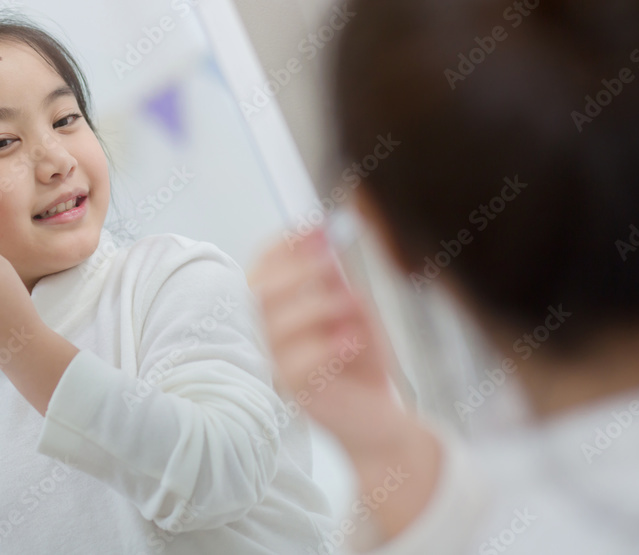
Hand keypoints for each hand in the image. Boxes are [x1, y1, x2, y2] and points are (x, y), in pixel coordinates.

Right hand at [250, 227, 442, 540]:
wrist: (379, 413)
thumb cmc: (361, 358)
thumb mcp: (354, 308)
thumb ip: (336, 279)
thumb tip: (326, 240)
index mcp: (275, 309)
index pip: (262, 268)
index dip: (284, 244)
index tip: (315, 226)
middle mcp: (266, 335)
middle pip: (259, 292)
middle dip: (296, 269)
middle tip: (331, 259)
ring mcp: (274, 363)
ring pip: (275, 325)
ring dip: (316, 305)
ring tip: (352, 304)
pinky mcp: (292, 392)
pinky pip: (294, 363)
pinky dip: (326, 346)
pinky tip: (352, 340)